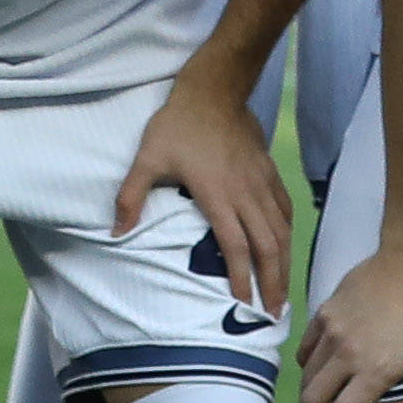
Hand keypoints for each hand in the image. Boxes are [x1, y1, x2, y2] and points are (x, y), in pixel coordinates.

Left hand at [111, 75, 291, 324]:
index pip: (235, 247)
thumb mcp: (147, 158)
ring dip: (285, 263)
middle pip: (267, 246)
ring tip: (283, 290)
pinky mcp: (269, 171)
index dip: (241, 278)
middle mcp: (245, 194)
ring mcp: (261, 182)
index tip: (244, 304)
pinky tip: (286, 246)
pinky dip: (288, 232)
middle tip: (273, 312)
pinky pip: (285, 208)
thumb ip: (131, 197)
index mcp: (217, 196)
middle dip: (272, 282)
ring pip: (282, 231)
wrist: (214, 90)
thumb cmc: (178, 125)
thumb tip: (115, 232)